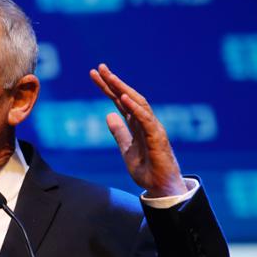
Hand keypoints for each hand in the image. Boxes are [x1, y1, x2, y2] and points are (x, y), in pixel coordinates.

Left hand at [89, 64, 186, 197]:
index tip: (95, 74)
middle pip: (128, 97)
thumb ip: (119, 132)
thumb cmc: (147, 169)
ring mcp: (152, 128)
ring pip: (138, 103)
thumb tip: (108, 115)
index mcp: (136, 124)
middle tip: (100, 68)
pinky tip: (123, 98)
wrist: (161, 188)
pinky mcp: (157, 138)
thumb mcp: (126, 149)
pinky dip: (135, 108)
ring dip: (123, 89)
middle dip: (114, 82)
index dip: (108, 87)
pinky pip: (145, 119)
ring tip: (110, 78)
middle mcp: (145, 122)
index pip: (120, 101)